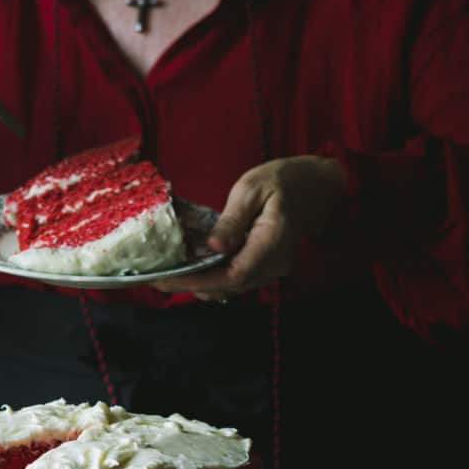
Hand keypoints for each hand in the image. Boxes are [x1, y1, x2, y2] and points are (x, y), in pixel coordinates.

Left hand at [152, 156, 346, 300]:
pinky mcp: (263, 268)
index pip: (232, 275)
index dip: (198, 281)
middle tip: (154, 278)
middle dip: (189, 285)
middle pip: (226, 287)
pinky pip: (233, 280)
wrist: (314, 187)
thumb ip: (232, 219)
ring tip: (166, 273)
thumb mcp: (253, 188)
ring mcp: (270, 270)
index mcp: (272, 243)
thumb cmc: (284, 181)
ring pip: (228, 288)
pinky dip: (209, 277)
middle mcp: (272, 265)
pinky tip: (188, 267)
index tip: (167, 279)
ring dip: (197, 283)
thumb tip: (213, 246)